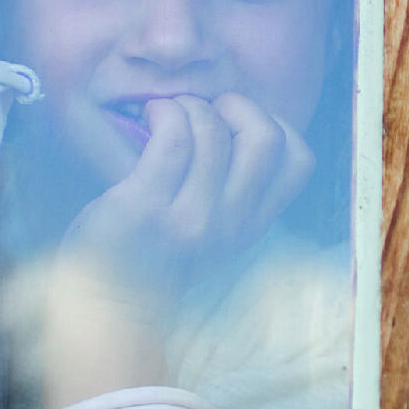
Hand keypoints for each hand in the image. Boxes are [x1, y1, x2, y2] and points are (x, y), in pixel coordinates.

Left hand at [62, 94, 315, 302]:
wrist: (109, 303)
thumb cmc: (157, 255)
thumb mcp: (215, 232)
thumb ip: (236, 194)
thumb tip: (235, 123)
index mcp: (252, 224)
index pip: (299, 161)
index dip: (277, 125)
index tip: (238, 127)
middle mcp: (231, 223)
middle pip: (266, 137)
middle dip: (237, 106)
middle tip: (206, 111)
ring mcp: (192, 217)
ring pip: (213, 131)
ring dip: (189, 106)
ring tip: (168, 114)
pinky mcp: (148, 206)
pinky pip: (173, 138)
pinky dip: (164, 113)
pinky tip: (150, 118)